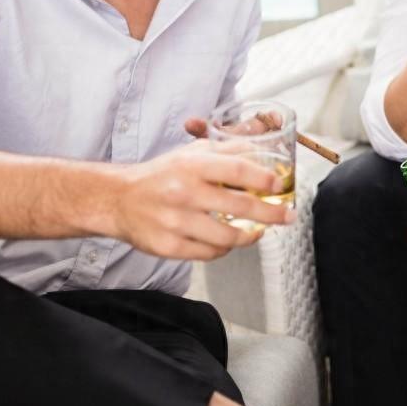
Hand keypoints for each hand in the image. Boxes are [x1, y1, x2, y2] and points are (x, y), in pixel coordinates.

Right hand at [109, 144, 293, 259]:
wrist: (118, 199)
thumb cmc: (162, 174)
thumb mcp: (192, 153)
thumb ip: (228, 151)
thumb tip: (266, 151)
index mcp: (191, 166)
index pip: (237, 170)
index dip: (263, 178)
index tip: (280, 185)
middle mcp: (184, 192)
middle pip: (240, 206)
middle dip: (271, 213)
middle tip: (288, 216)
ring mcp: (175, 222)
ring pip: (228, 237)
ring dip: (249, 236)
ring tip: (257, 231)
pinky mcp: (168, 246)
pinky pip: (209, 253)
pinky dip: (224, 249)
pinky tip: (228, 241)